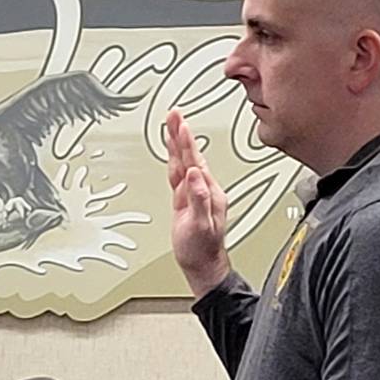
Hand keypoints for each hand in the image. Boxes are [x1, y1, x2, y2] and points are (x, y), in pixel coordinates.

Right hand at [166, 108, 230, 297]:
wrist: (202, 264)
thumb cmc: (202, 248)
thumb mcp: (201, 225)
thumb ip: (199, 198)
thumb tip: (194, 174)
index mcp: (208, 191)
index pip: (195, 160)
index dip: (185, 142)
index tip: (180, 123)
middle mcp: (203, 188)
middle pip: (189, 155)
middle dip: (180, 133)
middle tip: (173, 114)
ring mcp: (194, 193)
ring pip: (183, 161)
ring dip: (177, 143)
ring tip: (171, 125)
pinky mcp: (185, 199)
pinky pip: (178, 173)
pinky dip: (174, 159)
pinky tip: (172, 152)